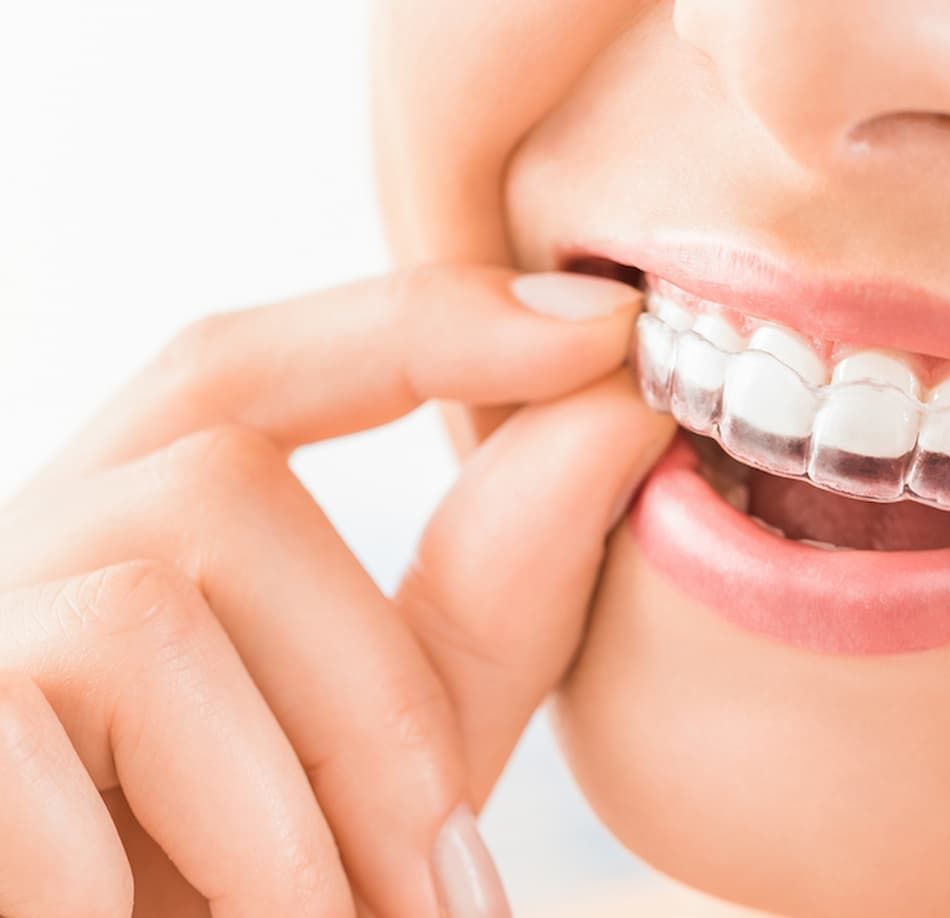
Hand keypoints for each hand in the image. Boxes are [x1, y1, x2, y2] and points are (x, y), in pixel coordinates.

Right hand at [0, 266, 674, 916]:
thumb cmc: (236, 893)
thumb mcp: (388, 747)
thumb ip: (491, 590)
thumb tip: (624, 411)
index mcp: (128, 533)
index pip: (249, 367)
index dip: (418, 322)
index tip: (601, 331)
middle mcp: (14, 546)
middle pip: (223, 490)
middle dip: (374, 705)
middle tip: (447, 897)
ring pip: (146, 615)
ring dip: (287, 818)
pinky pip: (36, 745)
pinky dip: (146, 878)